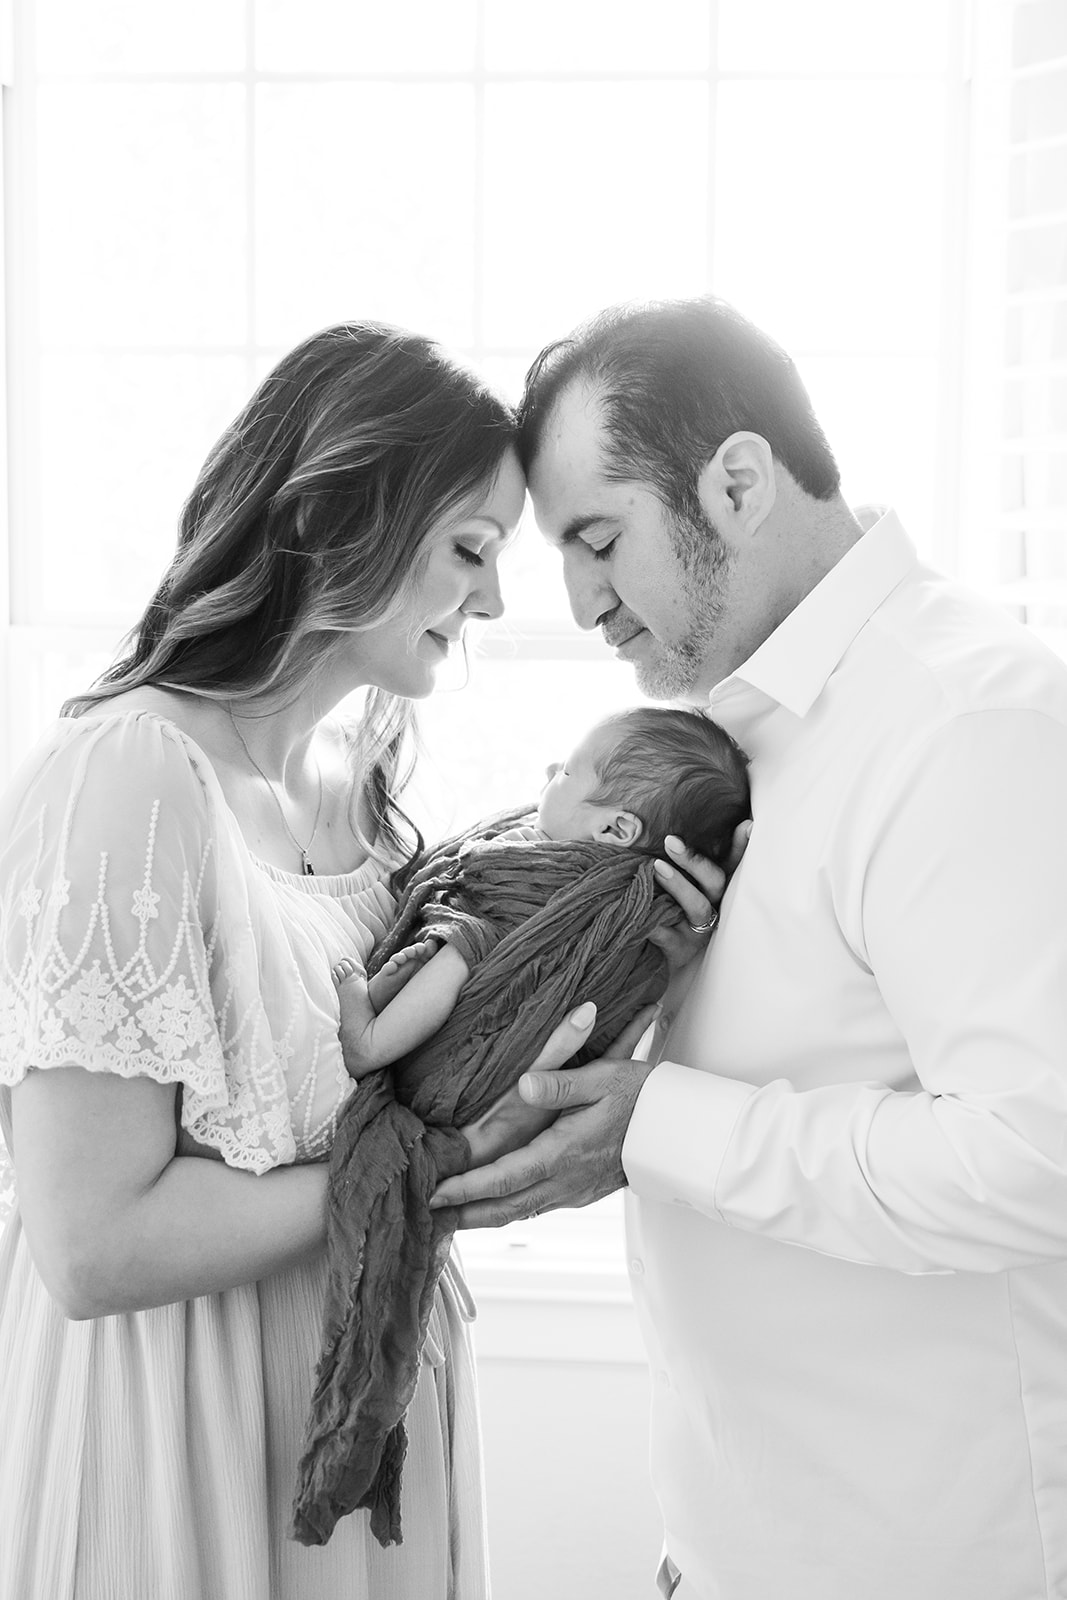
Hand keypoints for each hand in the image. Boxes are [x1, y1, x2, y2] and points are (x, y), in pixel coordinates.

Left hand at [430, 1005, 659, 1227]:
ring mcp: (576, 1191)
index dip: (466, 1188)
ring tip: (456, 1217)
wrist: (678, 1129)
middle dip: (466, 1214)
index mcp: (562, 1153)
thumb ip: (560, 1082)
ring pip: (522, 1212)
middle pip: (505, 1208)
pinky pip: (539, 1207)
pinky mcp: (584, 1192)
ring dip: (486, 1217)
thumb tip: (524, 1086)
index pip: (503, 1178)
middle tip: (432, 1217)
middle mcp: (565, 1180)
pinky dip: (512, 1211)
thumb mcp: (602, 1078)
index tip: (436, 1193)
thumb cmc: (640, 1098)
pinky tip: (502, 1206)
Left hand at [648, 822, 750, 971]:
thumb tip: (674, 833)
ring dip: (679, 885)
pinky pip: (667, 935)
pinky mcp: (680, 950)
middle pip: (715, 881)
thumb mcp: (685, 890)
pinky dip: (654, 922)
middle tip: (671, 842)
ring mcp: (700, 931)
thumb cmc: (676, 915)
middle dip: (695, 861)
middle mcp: (717, 909)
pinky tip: (641, 909)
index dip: (741, 846)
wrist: (672, 969)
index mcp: (721, 890)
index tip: (747, 825)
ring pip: (698, 906)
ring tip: (656, 866)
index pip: (735, 864)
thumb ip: (685, 866)